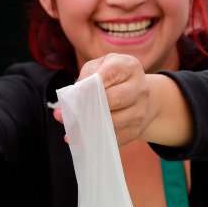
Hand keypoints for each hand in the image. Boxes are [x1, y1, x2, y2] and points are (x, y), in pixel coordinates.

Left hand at [52, 53, 191, 147]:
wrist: (137, 97)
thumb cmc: (113, 79)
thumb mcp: (100, 67)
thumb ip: (86, 77)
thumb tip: (70, 98)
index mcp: (130, 67)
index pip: (109, 74)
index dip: (89, 85)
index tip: (74, 94)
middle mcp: (139, 88)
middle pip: (112, 100)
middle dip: (87, 107)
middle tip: (68, 113)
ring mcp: (139, 111)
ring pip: (111, 122)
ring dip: (88, 125)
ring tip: (72, 126)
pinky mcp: (134, 130)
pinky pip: (112, 137)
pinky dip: (95, 139)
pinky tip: (82, 137)